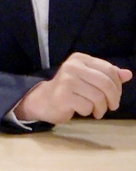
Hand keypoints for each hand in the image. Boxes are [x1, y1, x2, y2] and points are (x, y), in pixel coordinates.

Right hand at [15, 52, 132, 123]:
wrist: (44, 100)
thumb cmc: (70, 89)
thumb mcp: (89, 79)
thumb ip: (107, 76)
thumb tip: (128, 74)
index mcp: (80, 59)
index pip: (109, 70)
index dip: (118, 85)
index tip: (115, 96)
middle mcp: (72, 66)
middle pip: (106, 83)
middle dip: (113, 98)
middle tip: (111, 107)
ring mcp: (66, 80)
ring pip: (98, 97)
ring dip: (101, 108)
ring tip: (96, 111)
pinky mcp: (62, 95)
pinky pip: (87, 106)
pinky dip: (88, 112)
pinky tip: (82, 110)